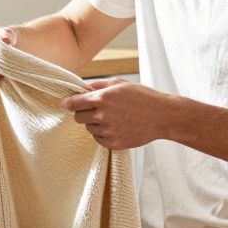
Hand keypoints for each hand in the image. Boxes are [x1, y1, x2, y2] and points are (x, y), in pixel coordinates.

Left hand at [61, 77, 175, 149]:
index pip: (73, 103)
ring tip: (112, 117)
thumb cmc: (142, 97)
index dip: (67, 103)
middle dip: (83, 112)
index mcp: (102, 98)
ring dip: (94, 123)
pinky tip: (116, 126)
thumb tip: (82, 89)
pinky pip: (98, 139)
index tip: (65, 103)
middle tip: (95, 109)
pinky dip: (102, 133)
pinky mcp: (114, 143)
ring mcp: (108, 131)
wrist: (162, 116)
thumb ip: (98, 85)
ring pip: (88, 128)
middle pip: (78, 117)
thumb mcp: (120, 84)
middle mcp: (103, 116)